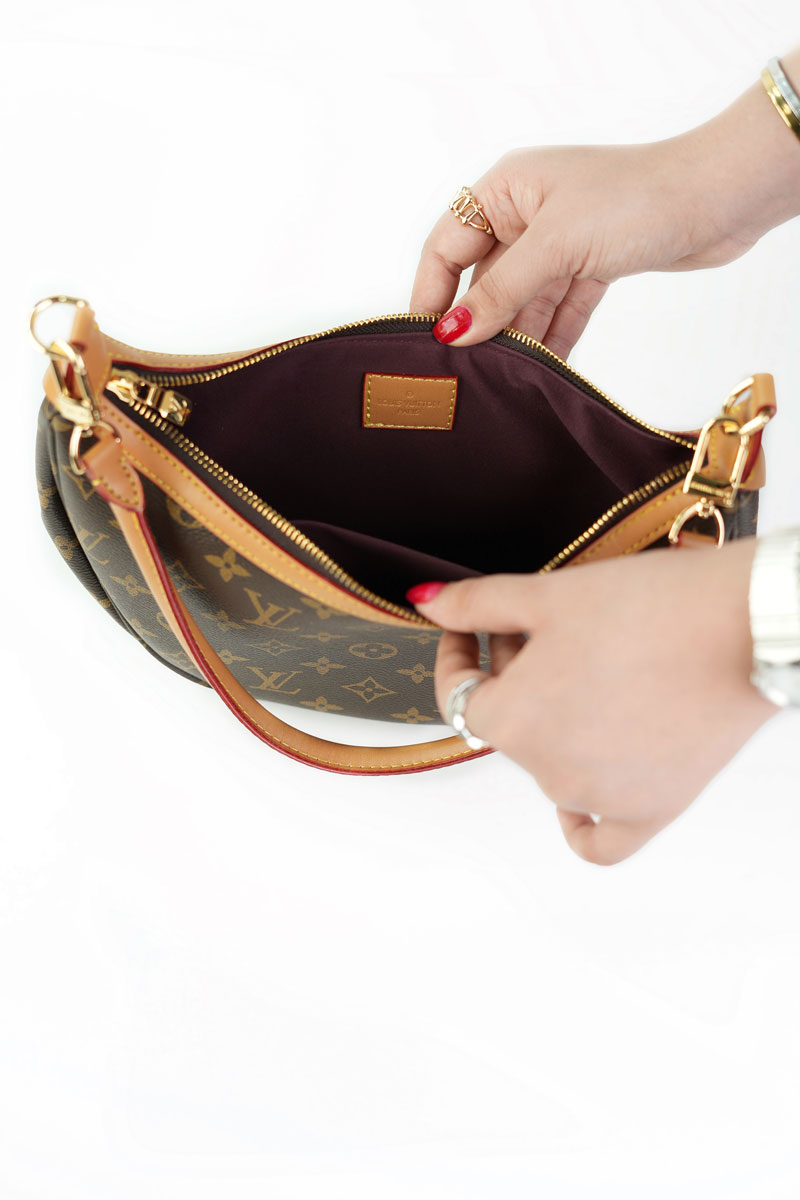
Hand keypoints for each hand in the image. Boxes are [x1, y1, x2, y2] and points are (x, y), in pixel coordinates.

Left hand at [408, 540, 779, 865]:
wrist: (745, 627)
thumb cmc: (651, 607)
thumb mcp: (548, 593)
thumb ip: (477, 604)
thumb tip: (428, 605)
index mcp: (514, 721)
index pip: (459, 695)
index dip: (458, 652)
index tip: (471, 624)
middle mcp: (549, 772)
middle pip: (508, 725)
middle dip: (509, 675)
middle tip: (538, 627)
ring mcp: (600, 799)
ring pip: (550, 765)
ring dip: (550, 720)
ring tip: (583, 667)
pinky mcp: (651, 811)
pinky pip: (599, 838)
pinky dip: (583, 816)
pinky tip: (583, 783)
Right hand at [410, 66, 799, 355]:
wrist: (719, 198)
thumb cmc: (636, 199)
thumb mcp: (555, 247)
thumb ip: (500, 292)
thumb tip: (452, 332)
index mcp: (506, 189)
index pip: (446, 245)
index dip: (431, 294)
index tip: (424, 342)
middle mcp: (527, 212)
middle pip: (483, 278)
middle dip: (477, 324)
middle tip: (463, 371)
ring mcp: (561, 241)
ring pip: (523, 299)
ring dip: (517, 338)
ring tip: (502, 379)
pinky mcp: (592, 264)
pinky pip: (559, 308)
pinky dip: (552, 338)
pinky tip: (543, 372)